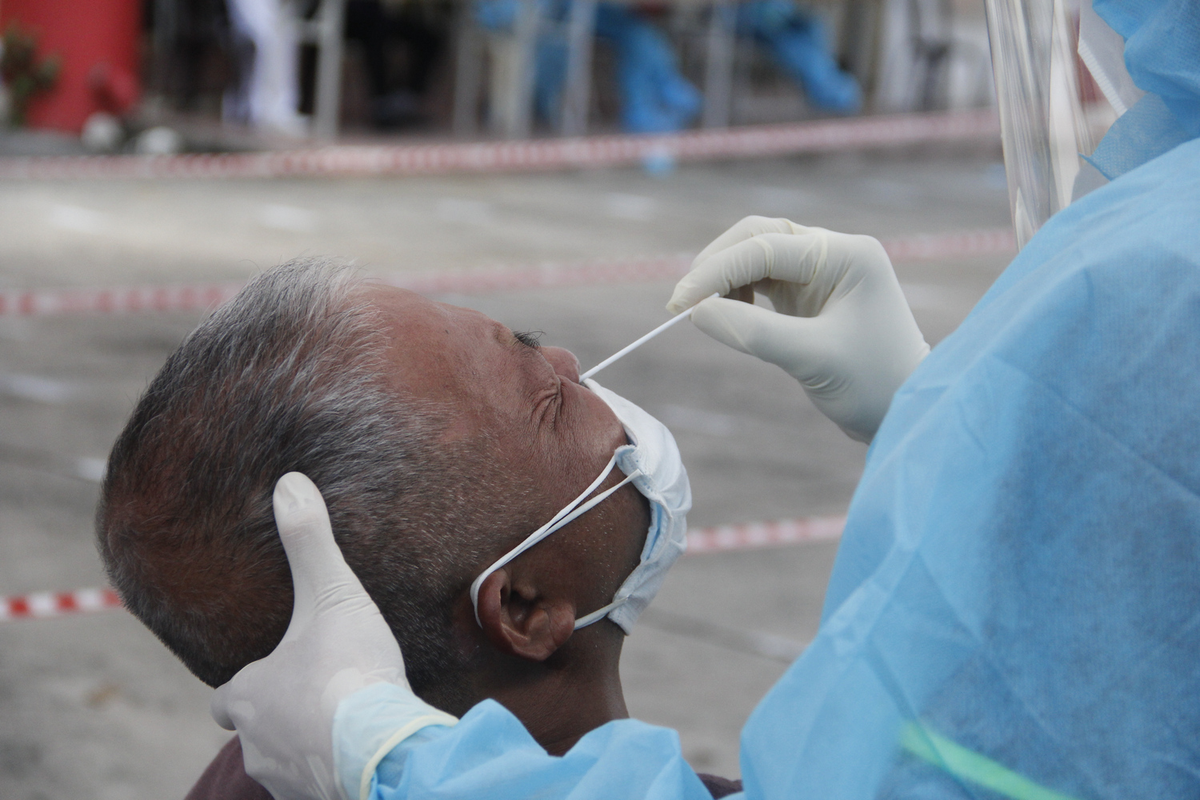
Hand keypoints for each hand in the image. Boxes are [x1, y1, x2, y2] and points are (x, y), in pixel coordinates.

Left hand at [211, 473, 409, 799]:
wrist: (383, 749)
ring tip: (344, 720)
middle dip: (280, 714)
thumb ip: (309, 542)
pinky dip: (332, 766)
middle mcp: (256, 743)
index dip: (249, 683)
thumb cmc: (349, 672)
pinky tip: (361, 748)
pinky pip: (317, 782)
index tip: (275, 671)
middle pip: (255, 730)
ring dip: (306, 742)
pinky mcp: (319, 798)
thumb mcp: (333, 595)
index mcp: (250, 695)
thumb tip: (288, 483)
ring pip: (283, 759)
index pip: (227, 697)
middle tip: (317, 694)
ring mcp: (286, 777)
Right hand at [667, 216, 928, 442]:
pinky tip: (728, 315)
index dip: (717, 271)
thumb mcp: (812, 358)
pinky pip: (763, 280)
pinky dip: (738, 292)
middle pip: (758, 236)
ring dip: (725, 278)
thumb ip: (753, 332)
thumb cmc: (872, 385)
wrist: (905, 411)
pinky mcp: (810, 294)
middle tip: (682, 303)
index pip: (765, 246)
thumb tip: (696, 312)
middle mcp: (834, 252)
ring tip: (703, 312)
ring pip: (757, 255)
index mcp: (845, 255)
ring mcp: (822, 271)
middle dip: (717, 265)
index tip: (680, 304)